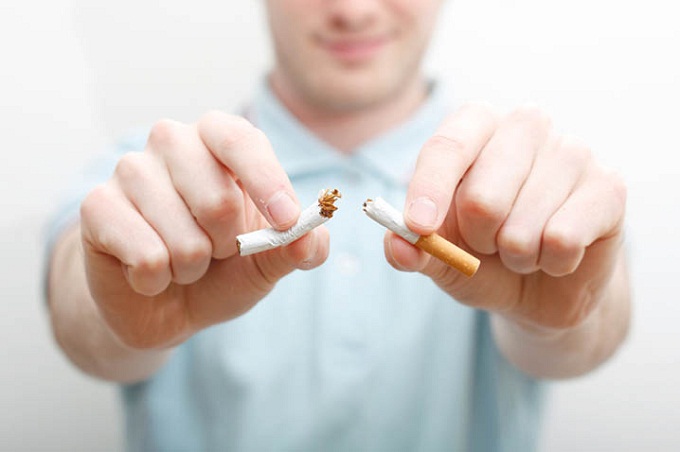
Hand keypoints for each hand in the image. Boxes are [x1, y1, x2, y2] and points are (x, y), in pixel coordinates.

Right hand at [80, 112, 328, 348]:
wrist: (162, 303)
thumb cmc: (221, 270)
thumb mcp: (268, 261)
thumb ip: (298, 248)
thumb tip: (311, 239)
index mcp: (219, 140)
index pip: (241, 140)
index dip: (268, 182)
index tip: (285, 221)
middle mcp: (172, 141)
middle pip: (217, 198)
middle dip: (227, 245)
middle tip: (217, 250)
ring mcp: (130, 170)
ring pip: (182, 238)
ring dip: (192, 268)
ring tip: (182, 262)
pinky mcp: (97, 205)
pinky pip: (146, 257)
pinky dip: (157, 281)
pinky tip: (149, 273)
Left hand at [385, 103, 626, 330]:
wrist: (543, 286)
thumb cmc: (484, 257)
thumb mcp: (441, 256)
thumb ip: (414, 249)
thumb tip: (397, 246)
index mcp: (476, 127)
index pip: (446, 147)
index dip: (429, 190)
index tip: (420, 228)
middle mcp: (525, 126)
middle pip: (481, 196)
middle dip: (477, 240)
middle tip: (488, 243)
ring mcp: (572, 151)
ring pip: (523, 226)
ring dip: (516, 257)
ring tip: (525, 249)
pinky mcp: (608, 186)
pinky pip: (564, 238)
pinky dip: (552, 262)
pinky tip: (558, 254)